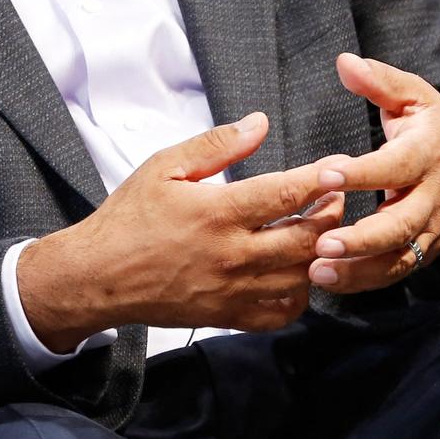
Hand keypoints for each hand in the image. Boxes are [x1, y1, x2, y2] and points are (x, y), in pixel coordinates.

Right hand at [17, 112, 345, 350]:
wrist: (98, 276)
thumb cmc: (129, 217)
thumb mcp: (164, 166)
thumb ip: (216, 144)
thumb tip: (259, 123)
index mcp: (217, 212)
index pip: (285, 195)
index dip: (320, 179)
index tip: (341, 167)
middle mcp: (231, 254)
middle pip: (305, 238)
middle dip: (331, 215)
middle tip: (337, 196)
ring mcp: (233, 290)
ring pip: (300, 277)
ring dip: (322, 253)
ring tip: (326, 232)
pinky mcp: (228, 315)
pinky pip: (280, 313)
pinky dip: (299, 295)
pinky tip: (299, 274)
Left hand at [306, 53, 439, 294]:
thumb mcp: (418, 97)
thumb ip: (380, 81)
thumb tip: (343, 62)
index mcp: (429, 153)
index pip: (395, 166)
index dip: (362, 173)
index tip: (326, 175)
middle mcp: (433, 195)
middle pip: (401, 224)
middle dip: (362, 239)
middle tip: (322, 244)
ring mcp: (432, 228)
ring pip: (400, 257)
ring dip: (359, 270)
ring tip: (319, 273)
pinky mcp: (427, 252)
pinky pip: (398, 271)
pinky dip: (366, 281)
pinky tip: (331, 283)